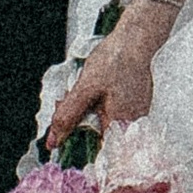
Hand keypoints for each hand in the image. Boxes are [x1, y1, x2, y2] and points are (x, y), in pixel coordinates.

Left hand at [45, 12, 155, 146]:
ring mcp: (138, 115)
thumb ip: (68, 116)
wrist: (137, 38)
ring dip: (89, 112)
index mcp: (120, 125)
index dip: (77, 143)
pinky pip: (115, 113)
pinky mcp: (138, 105)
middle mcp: (132, 126)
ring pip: (105, 124)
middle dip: (80, 123)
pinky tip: (97, 90)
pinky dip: (101, 105)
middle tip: (69, 101)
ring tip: (84, 91)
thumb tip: (54, 141)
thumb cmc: (115, 60)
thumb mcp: (85, 88)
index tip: (65, 134)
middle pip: (99, 137)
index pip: (96, 153)